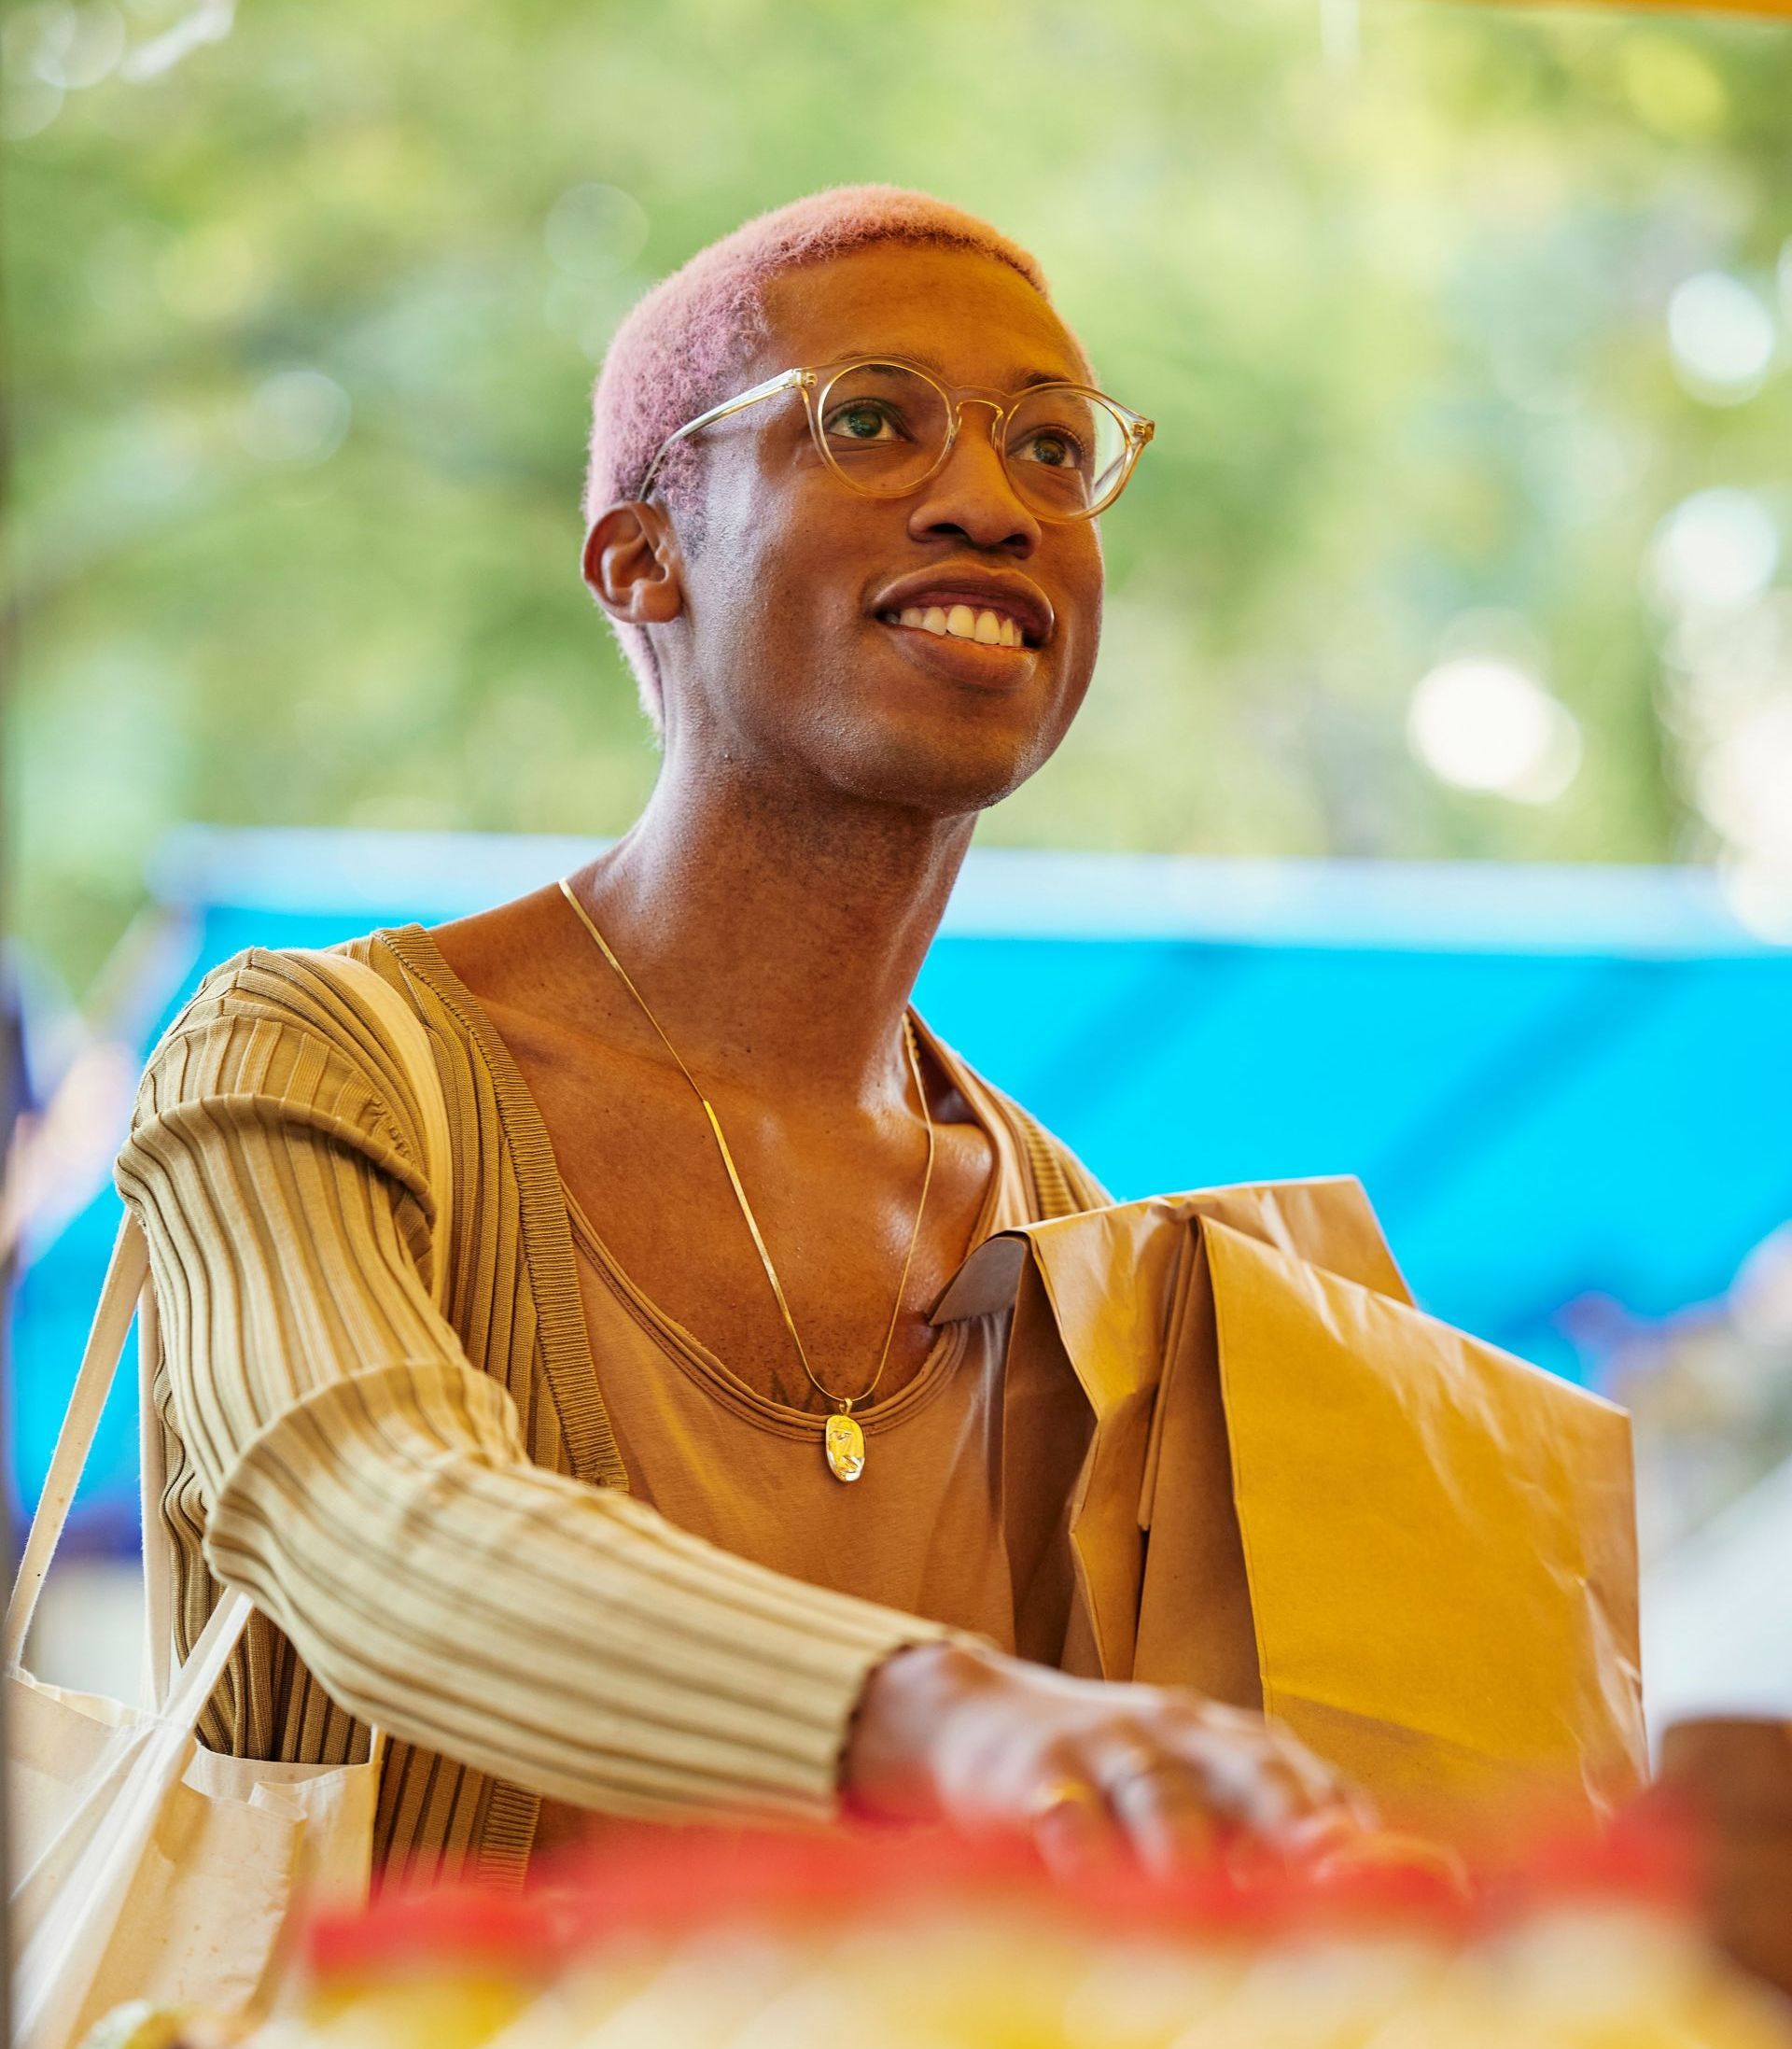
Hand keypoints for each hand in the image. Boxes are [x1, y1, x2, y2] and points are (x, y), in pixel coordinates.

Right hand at [840, 1640, 1374, 1880]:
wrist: (984, 1718)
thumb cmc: (1127, 1787)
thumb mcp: (1207, 1804)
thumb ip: (1291, 1847)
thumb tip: (1433, 1897)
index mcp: (1247, 1753)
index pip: (1323, 1795)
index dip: (1365, 1844)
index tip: (1425, 1887)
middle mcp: (1192, 1740)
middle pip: (1256, 1775)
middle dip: (1299, 1824)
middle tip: (1335, 1874)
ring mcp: (1113, 1749)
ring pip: (1160, 1793)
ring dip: (1184, 1846)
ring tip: (1205, 1901)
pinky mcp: (1037, 1768)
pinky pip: (1059, 1801)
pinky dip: (1075, 1831)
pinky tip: (1083, 1859)